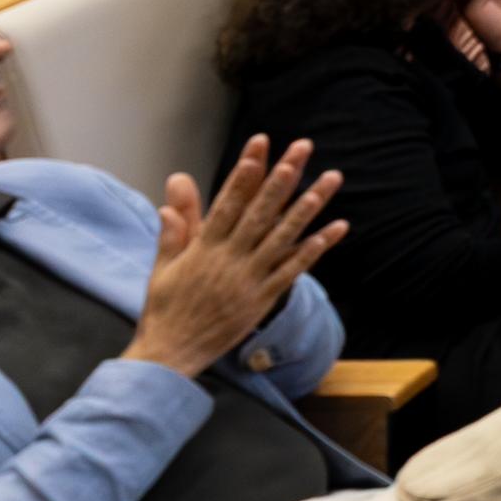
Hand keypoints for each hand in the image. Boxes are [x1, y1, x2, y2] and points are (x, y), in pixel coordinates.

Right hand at [122, 141, 343, 376]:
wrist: (167, 356)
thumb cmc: (165, 310)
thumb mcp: (163, 266)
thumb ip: (175, 226)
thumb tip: (176, 185)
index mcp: (203, 248)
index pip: (228, 202)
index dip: (245, 172)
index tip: (261, 144)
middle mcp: (228, 259)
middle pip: (261, 211)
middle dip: (284, 177)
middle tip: (304, 147)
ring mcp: (248, 279)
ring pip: (284, 236)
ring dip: (309, 206)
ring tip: (331, 179)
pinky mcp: (262, 300)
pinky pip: (293, 270)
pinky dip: (315, 248)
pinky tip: (337, 228)